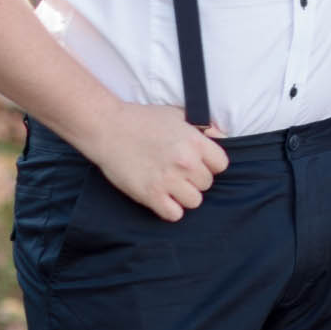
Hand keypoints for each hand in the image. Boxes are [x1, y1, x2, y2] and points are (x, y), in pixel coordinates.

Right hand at [81, 102, 230, 221]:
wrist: (108, 128)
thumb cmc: (143, 120)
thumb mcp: (179, 115)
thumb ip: (203, 127)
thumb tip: (220, 137)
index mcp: (195, 142)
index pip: (221, 165)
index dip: (210, 165)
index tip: (198, 163)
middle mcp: (186, 162)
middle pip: (207, 184)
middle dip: (195, 179)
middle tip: (178, 172)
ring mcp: (168, 180)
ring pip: (195, 201)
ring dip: (184, 195)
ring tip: (171, 186)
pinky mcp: (150, 194)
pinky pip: (174, 214)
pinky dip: (170, 209)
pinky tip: (162, 198)